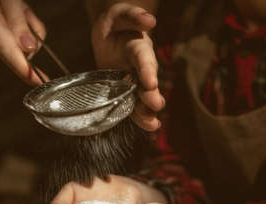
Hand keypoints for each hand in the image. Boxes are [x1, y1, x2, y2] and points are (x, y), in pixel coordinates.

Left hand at [91, 3, 164, 130]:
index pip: (144, 59)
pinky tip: (147, 127)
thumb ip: (133, 15)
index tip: (151, 82)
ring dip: (147, 111)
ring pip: (144, 99)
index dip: (148, 70)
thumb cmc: (115, 24)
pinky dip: (140, 117)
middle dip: (152, 95)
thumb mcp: (120, 14)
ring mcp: (135, 82)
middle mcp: (141, 68)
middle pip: (148, 83)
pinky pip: (133, 106)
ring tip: (152, 124)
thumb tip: (150, 20)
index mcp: (139, 48)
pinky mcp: (126, 92)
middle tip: (155, 104)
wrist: (110, 36)